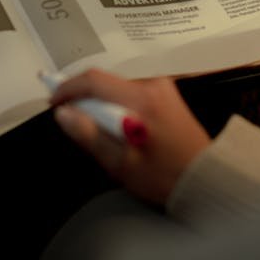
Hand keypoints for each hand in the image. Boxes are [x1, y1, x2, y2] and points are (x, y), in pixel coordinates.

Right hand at [49, 68, 209, 205]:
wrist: (205, 180)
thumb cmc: (166, 176)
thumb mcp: (121, 163)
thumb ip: (89, 135)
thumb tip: (63, 114)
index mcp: (142, 99)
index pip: (94, 80)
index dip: (68, 88)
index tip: (54, 102)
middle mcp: (154, 86)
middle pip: (106, 82)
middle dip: (85, 99)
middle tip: (73, 121)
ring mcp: (163, 89)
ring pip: (117, 88)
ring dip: (102, 104)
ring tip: (102, 133)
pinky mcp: (167, 96)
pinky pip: (132, 93)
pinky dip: (118, 106)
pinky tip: (120, 129)